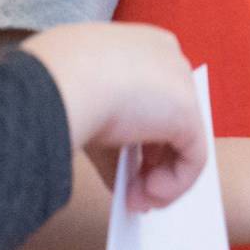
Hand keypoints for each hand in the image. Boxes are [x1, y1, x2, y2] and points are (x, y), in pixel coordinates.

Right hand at [21, 21, 204, 210]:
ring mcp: (181, 81)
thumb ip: (109, 142)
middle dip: (152, 163)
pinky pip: (192, 158)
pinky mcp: (188, 111)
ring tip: (135, 202)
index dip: (142, 138)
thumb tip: (121, 180)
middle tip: (133, 194)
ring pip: (183, 140)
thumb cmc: (58, 84)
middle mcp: (167, 56)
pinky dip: (173, 185)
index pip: (153, 96)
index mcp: (140, 46)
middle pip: (170, 118)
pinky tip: (146, 197)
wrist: (60, 80)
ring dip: (160, 180)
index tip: (125, 167)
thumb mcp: (83, 109)